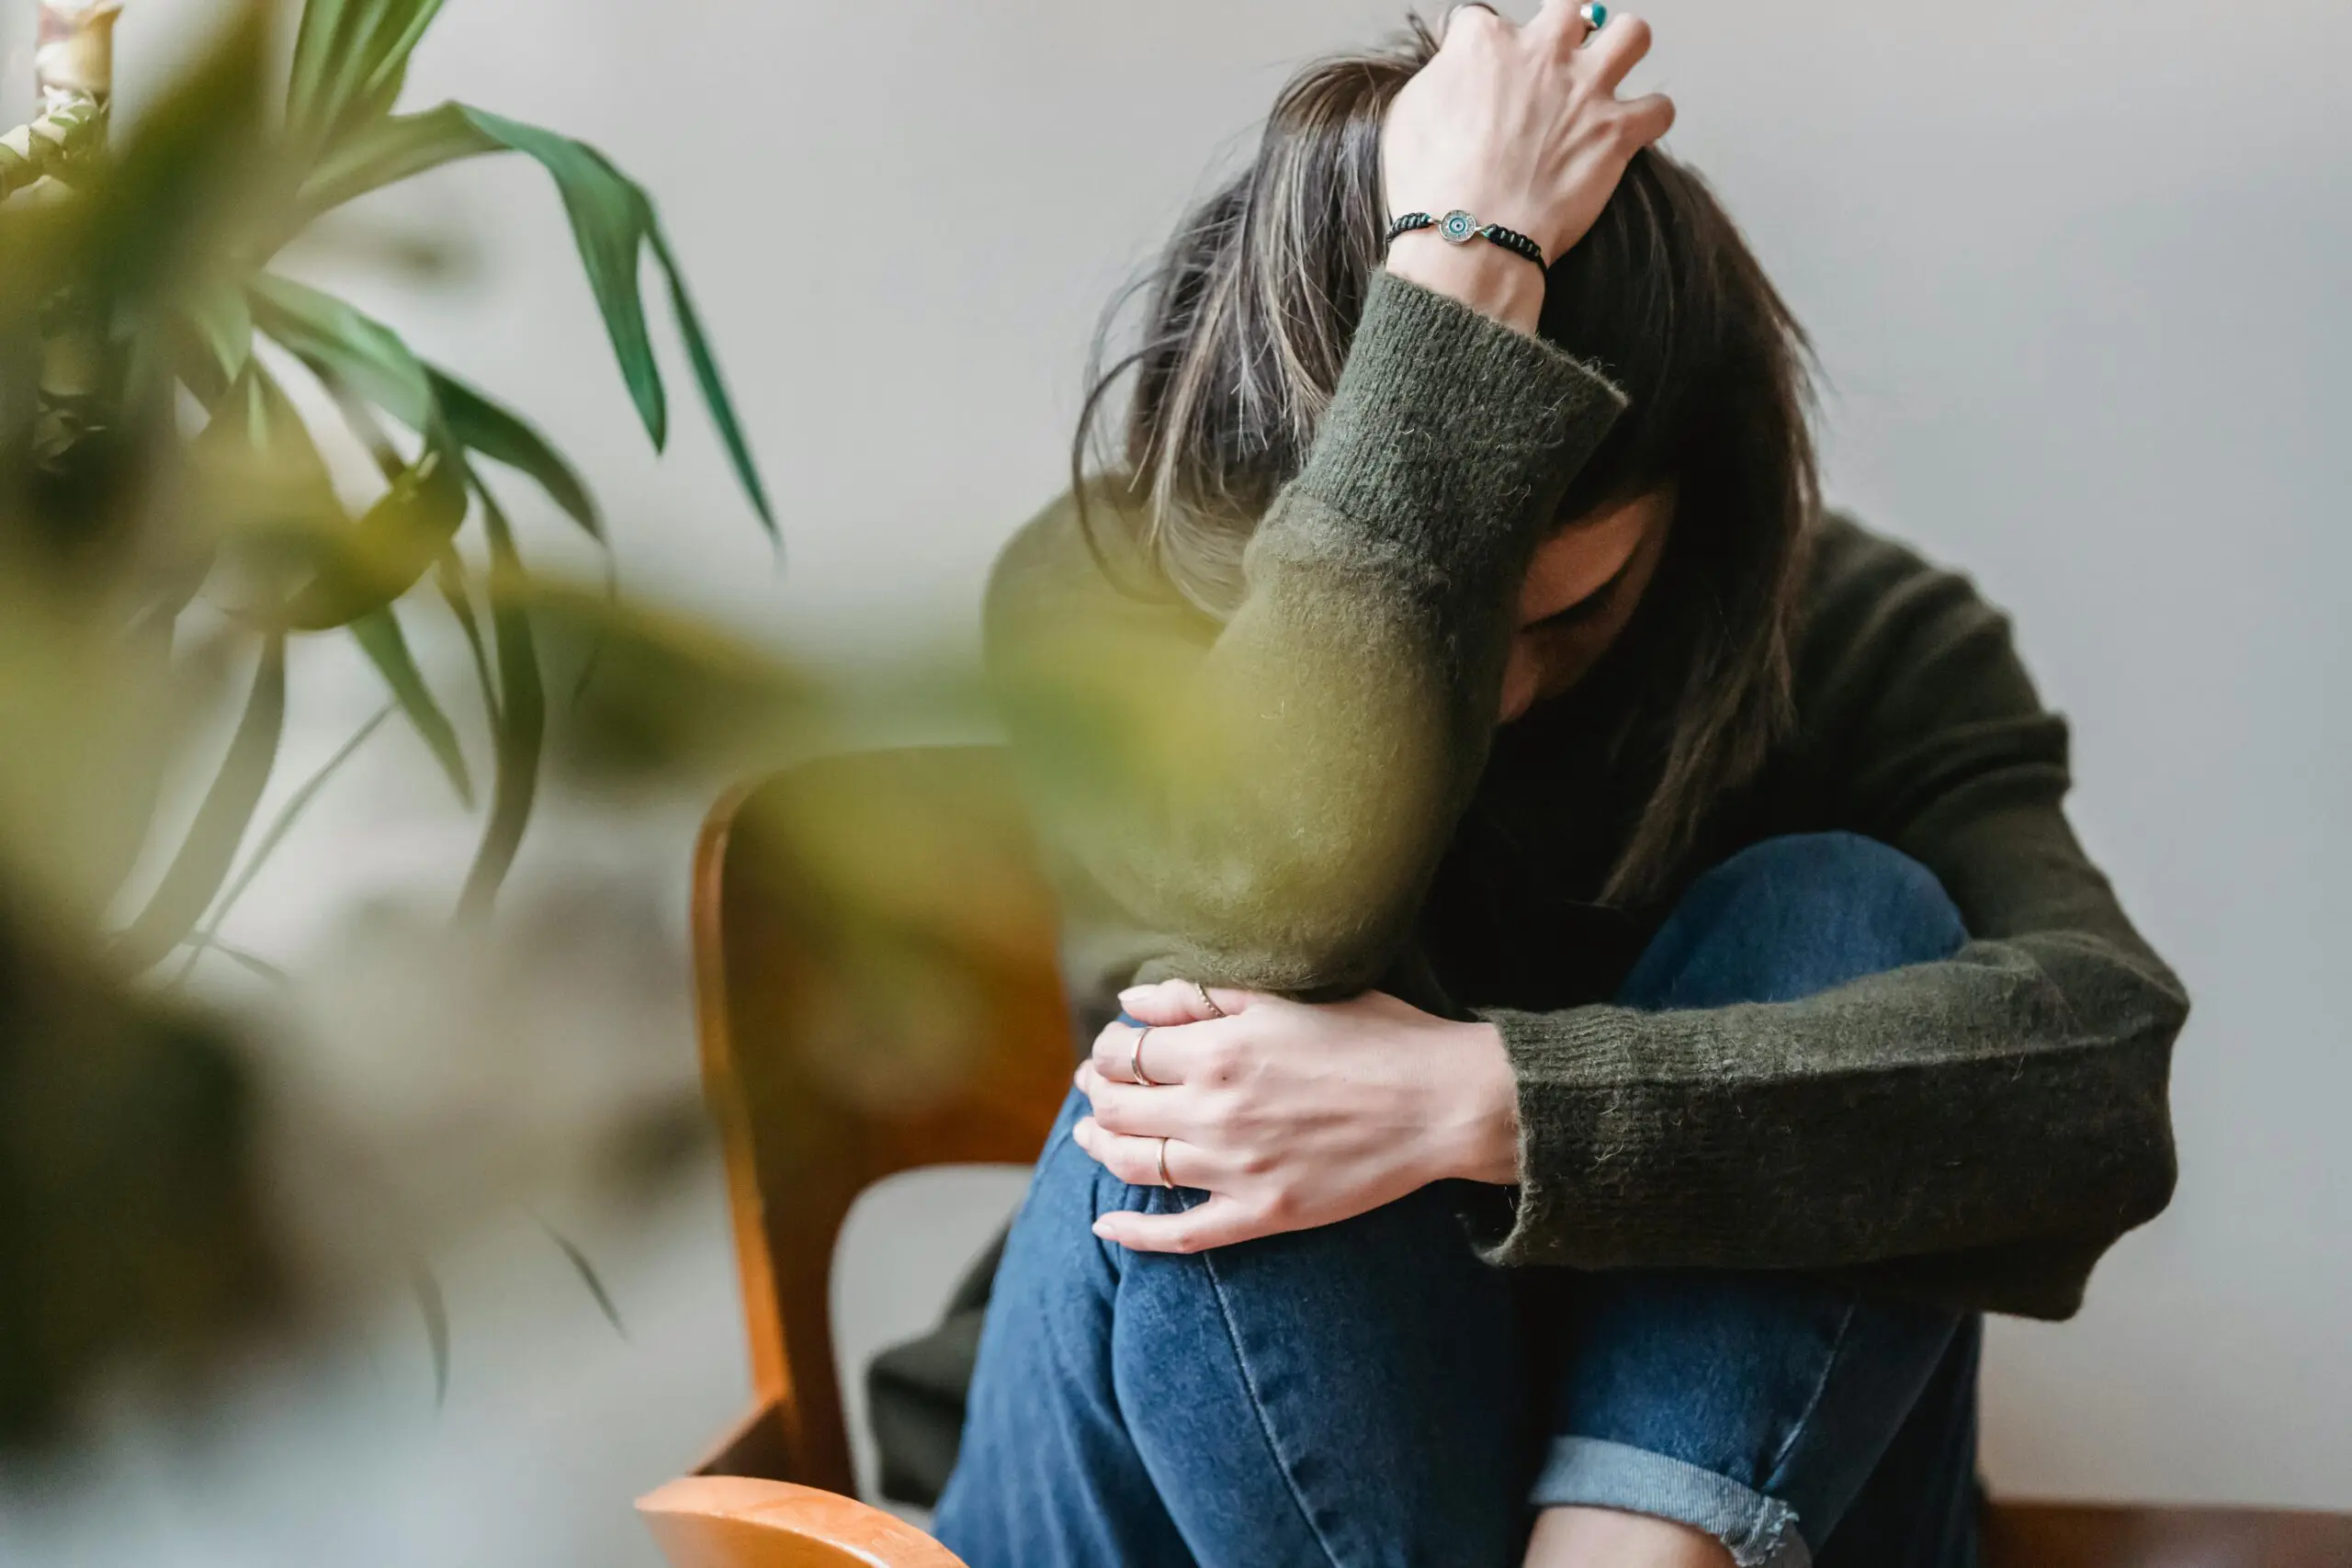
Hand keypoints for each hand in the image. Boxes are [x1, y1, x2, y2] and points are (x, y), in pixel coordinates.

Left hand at [1069, 979, 1520, 1252]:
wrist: (1442, 1104)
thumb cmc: (1374, 1037)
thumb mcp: (1286, 997)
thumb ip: (1201, 997)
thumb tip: (1130, 1004)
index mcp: (1218, 1050)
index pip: (1124, 1053)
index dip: (1108, 1049)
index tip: (1114, 1048)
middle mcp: (1214, 1111)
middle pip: (1118, 1108)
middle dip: (1096, 1093)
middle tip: (1094, 1087)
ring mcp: (1234, 1169)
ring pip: (1133, 1165)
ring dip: (1100, 1148)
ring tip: (1092, 1135)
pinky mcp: (1261, 1215)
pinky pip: (1179, 1234)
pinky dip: (1133, 1235)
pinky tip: (1106, 1228)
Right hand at [1381, 3, 1672, 329]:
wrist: (1469, 238)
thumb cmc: (1431, 187)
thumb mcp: (1409, 116)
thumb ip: (1440, 79)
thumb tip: (1453, 73)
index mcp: (1485, 43)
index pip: (1485, 19)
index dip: (1483, 49)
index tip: (1483, 73)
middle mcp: (1542, 53)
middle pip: (1569, 8)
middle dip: (1564, 30)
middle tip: (1555, 61)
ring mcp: (1586, 90)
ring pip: (1631, 34)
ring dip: (1622, 51)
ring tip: (1606, 78)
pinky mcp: (1617, 132)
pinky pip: (1659, 108)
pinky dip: (1650, 119)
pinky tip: (1633, 131)